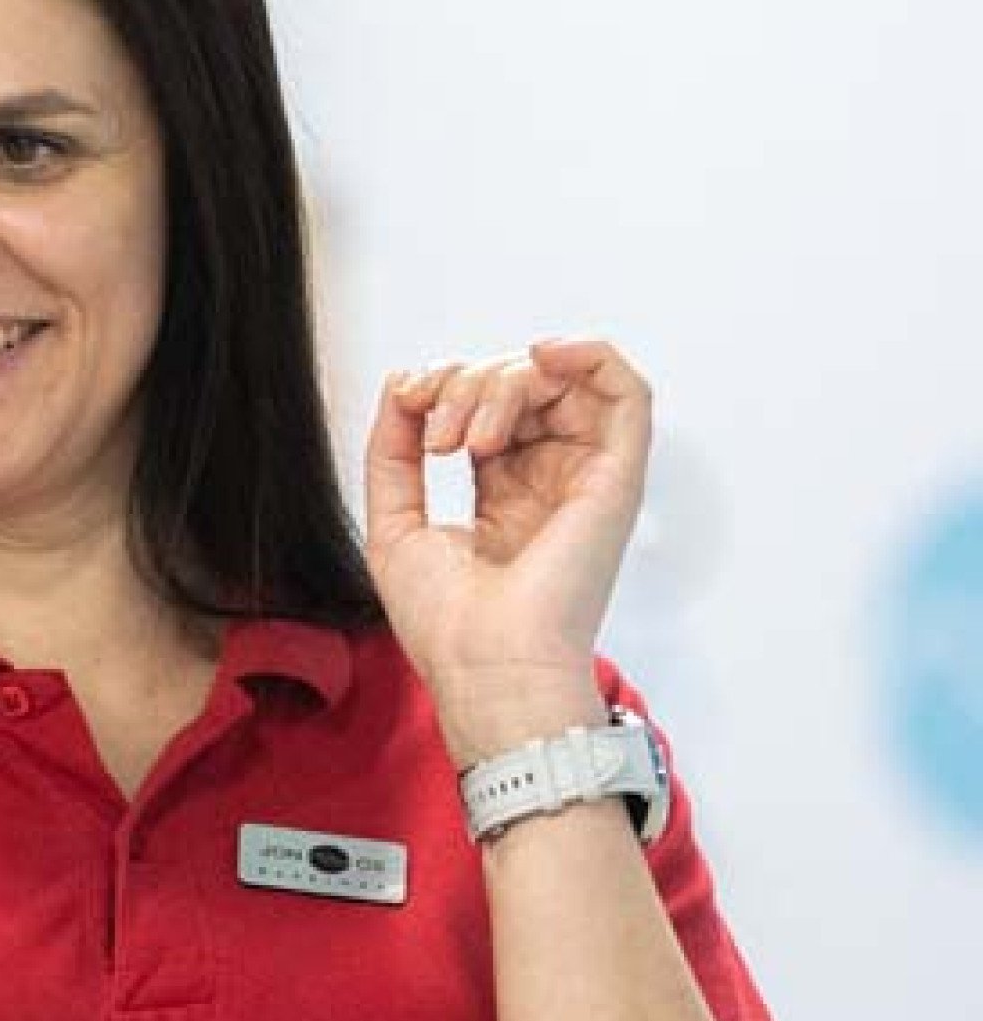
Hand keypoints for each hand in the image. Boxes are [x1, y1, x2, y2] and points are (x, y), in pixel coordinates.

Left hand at [362, 338, 650, 765]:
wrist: (486, 666)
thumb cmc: (446, 624)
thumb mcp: (395, 521)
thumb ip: (392, 449)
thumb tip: (403, 384)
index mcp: (506, 494)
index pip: (487, 406)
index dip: (447, 384)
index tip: (409, 399)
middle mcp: (551, 481)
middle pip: (520, 386)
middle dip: (467, 383)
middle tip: (440, 433)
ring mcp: (585, 478)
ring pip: (560, 381)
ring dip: (504, 381)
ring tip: (470, 433)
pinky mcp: (616, 479)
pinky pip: (628, 392)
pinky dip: (589, 354)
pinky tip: (542, 357)